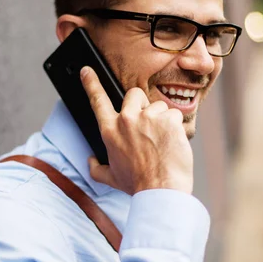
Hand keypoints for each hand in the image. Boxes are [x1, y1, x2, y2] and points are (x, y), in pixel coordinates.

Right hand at [80, 66, 193, 194]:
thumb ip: (96, 168)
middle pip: (134, 94)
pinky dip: (176, 128)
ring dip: (162, 120)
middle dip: (142, 104)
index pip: (97, 100)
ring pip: (158, 106)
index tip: (86, 71)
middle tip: (148, 124)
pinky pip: (174, 115)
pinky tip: (173, 143)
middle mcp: (126, 120)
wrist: (161, 190)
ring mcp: (148, 117)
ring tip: (162, 142)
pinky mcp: (168, 119)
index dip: (91, 83)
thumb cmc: (137, 185)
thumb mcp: (111, 178)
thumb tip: (90, 161)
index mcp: (110, 131)